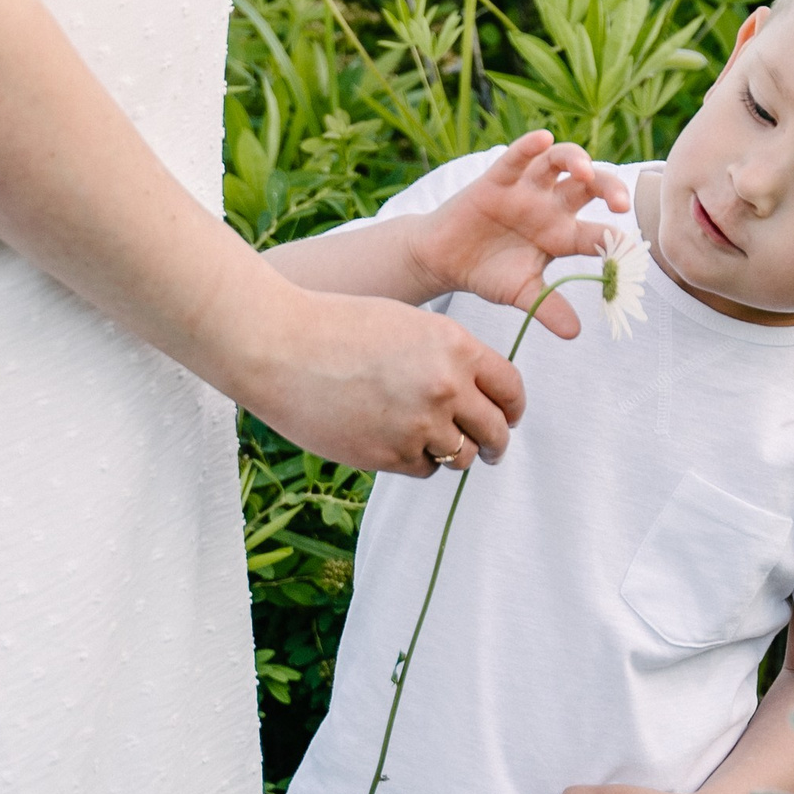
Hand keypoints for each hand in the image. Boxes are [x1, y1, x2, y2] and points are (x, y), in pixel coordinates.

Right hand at [242, 285, 525, 478]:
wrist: (282, 347)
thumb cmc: (339, 327)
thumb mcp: (408, 325)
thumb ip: (447, 355)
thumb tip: (476, 392)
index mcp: (454, 345)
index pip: (510, 388)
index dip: (512, 406)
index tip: (508, 416)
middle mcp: (445, 386)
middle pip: (495, 430)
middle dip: (495, 442)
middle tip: (489, 448)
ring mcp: (418, 424)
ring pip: (461, 456)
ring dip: (452, 452)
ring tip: (431, 440)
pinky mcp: (389, 456)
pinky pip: (424, 469)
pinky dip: (416, 460)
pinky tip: (394, 439)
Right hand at [412, 131, 633, 338]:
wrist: (444, 260)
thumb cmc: (488, 272)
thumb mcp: (521, 293)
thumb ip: (548, 307)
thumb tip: (575, 333)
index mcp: (562, 235)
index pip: (598, 233)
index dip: (617, 241)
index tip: (631, 253)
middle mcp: (550, 206)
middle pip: (589, 187)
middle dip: (609, 189)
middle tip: (620, 204)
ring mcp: (525, 190)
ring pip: (558, 162)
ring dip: (575, 160)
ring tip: (584, 171)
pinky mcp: (497, 180)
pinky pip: (516, 158)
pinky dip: (529, 145)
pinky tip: (543, 138)